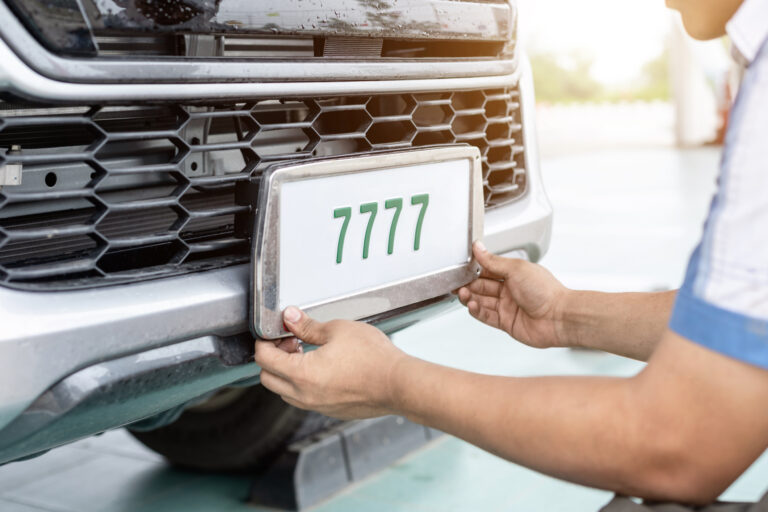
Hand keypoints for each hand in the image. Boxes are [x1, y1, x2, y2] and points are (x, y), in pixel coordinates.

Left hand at [254, 307, 407, 419]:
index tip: (275, 333)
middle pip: (268, 378)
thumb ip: (308, 325)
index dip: (265, 341)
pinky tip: (322, 368)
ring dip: (288, 372)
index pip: (264, 359)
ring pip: (285, 391)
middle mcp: (305, 396)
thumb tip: (290, 318)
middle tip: (291, 341)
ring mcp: (317, 406)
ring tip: (308, 353)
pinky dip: (303, 384)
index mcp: (302, 374)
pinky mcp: (330, 411)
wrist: (398, 384)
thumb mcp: (338, 330)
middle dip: (274, 358)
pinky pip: (305, 399)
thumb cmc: (374, 358)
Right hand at [457, 242, 569, 348]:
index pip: (488, 269)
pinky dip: (476, 311)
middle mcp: (511, 290)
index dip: (474, 269)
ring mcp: (508, 307)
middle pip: (482, 286)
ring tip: (463, 294)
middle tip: (457, 283)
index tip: (462, 268)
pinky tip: (471, 305)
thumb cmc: (546, 291)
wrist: (559, 317)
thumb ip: (493, 261)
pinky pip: (486, 316)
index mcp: (514, 274)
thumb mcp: (516, 269)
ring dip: (470, 297)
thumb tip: (479, 248)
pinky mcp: (506, 322)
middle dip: (469, 284)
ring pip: (482, 301)